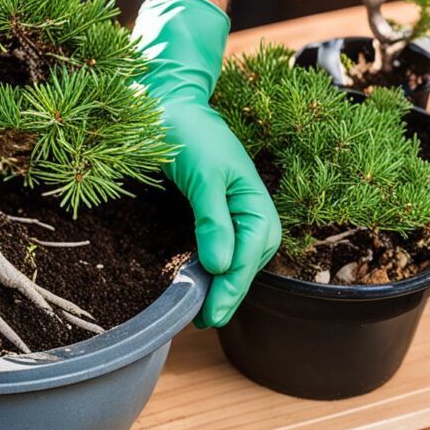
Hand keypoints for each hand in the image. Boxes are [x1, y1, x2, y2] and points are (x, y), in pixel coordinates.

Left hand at [133, 0, 280, 327]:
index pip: (248, 259)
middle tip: (201, 323)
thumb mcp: (202, 176)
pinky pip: (219, 250)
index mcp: (257, 206)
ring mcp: (234, 217)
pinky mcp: (215, 216)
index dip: (230, 290)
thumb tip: (222, 266)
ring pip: (234, 262)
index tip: (209, 316)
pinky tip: (196, 284)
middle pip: (245, 266)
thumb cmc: (189, 135)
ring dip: (219, 287)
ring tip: (199, 313)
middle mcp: (252, 216)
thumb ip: (212, 220)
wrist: (172, 106)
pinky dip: (209, 270)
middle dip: (227, 294)